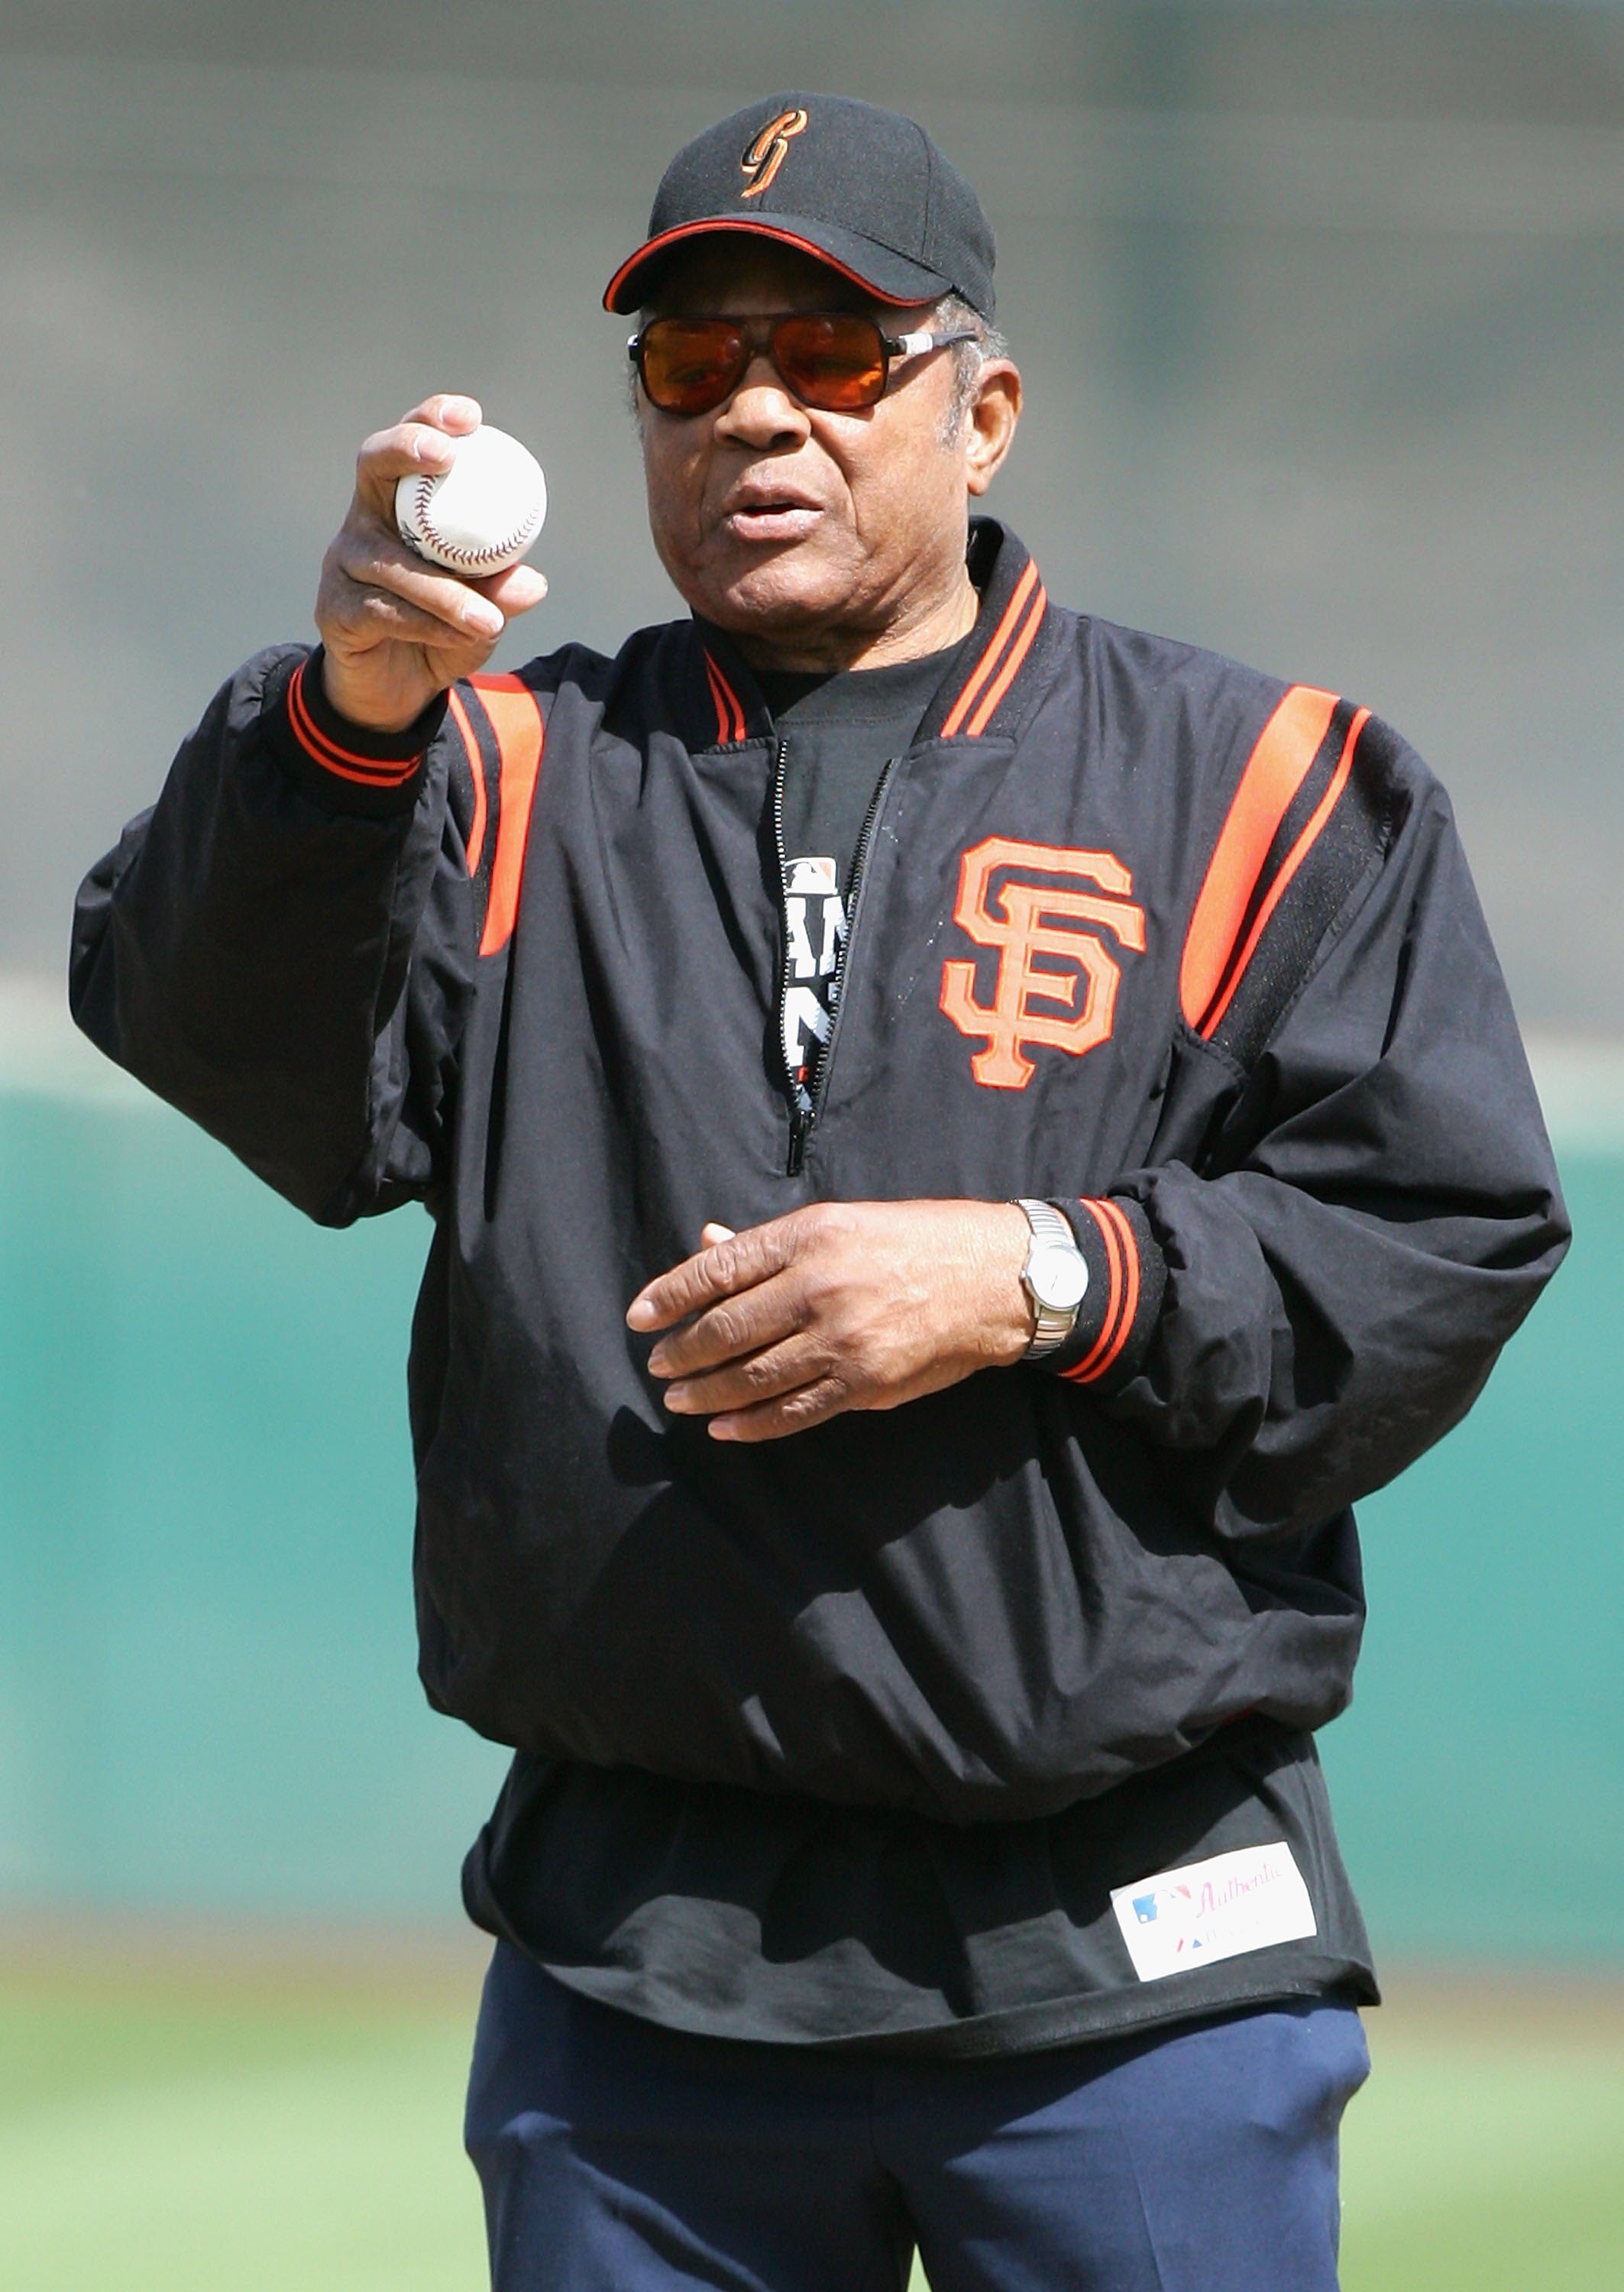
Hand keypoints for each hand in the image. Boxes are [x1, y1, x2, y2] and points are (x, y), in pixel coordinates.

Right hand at [314, 394, 548, 731]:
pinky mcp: (333, 609)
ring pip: (393, 562)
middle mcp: (364, 522)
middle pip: (372, 465)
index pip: (409, 448)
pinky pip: (385, 611)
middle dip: (407, 447)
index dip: (431, 420)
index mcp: (399, 506)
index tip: (470, 418)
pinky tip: (461, 636)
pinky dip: (429, 625)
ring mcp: (342, 563)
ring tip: (489, 618)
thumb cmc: (441, 633)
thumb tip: (532, 581)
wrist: (396, 691)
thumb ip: (500, 591)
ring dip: (445, 591)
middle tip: (447, 457)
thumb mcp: (482, 611)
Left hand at [626, 1201, 1034, 1441]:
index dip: (670, 1295)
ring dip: (706, 1392)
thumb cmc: (912, 1242)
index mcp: (810, 1237)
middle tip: (658, 1364)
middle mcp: (820, 1287)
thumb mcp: (838, 1223)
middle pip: (727, 1328)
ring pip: (753, 1376)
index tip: (639, 1316)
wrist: (992, 1280)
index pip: (719, 1269)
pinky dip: (753, 1424)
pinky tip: (725, 1427)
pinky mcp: (864, 1384)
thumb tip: (706, 1245)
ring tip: (679, 1398)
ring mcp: (842, 1340)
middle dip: (682, 1351)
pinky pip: (794, 1412)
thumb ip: (769, 1245)